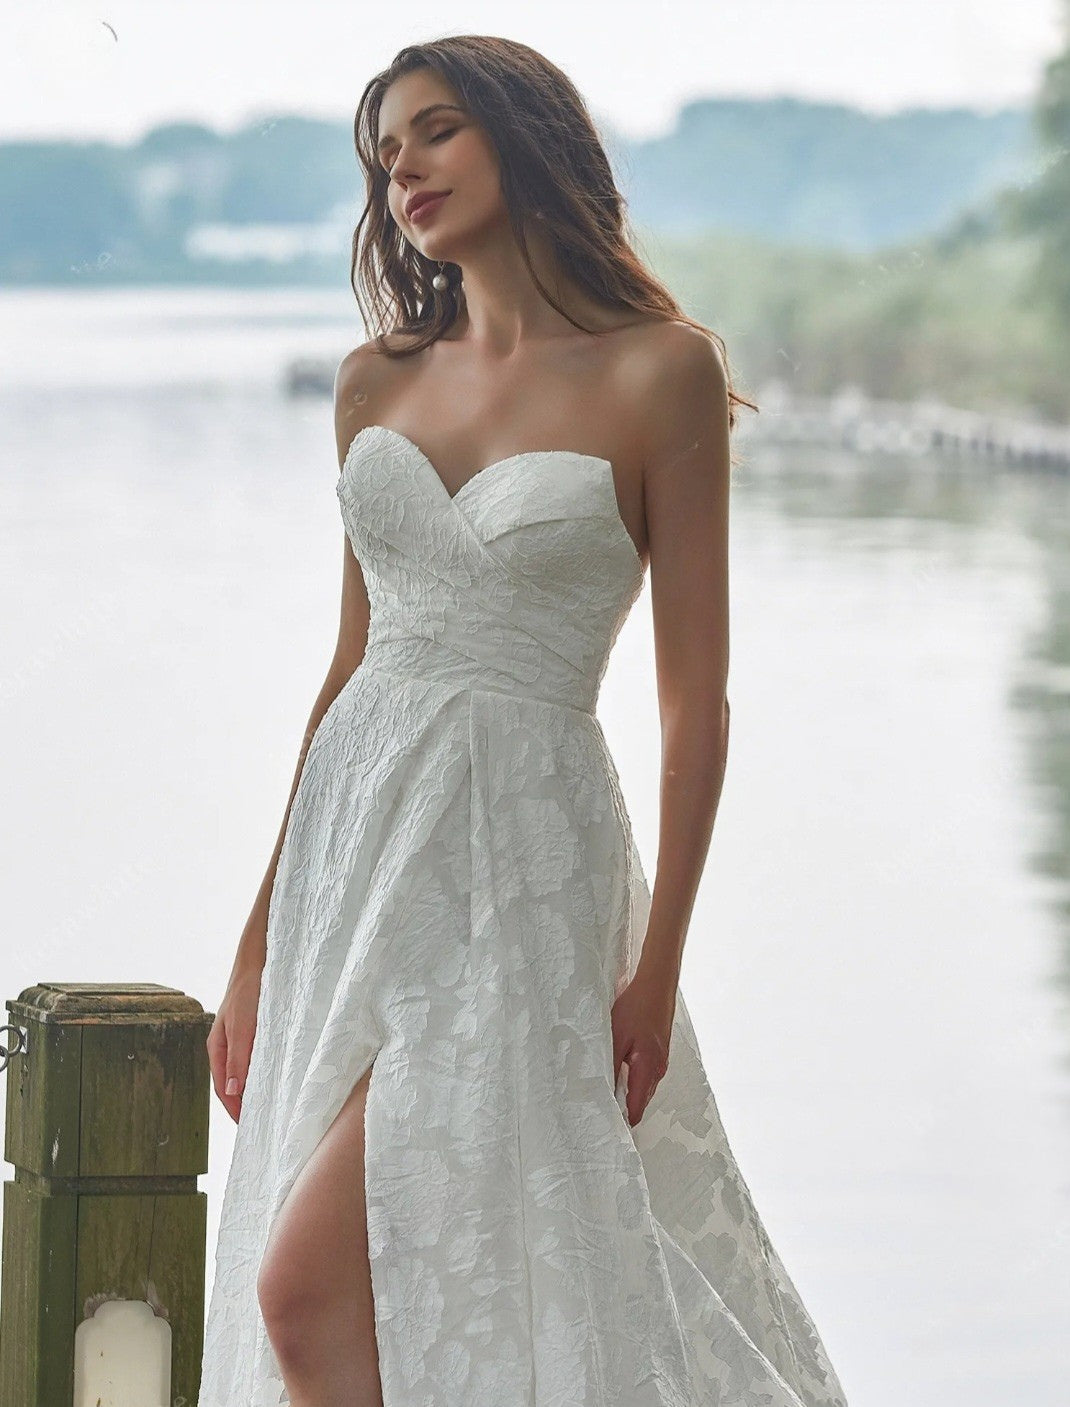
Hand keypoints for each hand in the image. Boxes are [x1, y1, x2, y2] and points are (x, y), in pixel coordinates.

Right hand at [206, 965, 262, 1123]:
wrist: (258, 960)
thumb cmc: (248, 991)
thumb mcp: (244, 1026)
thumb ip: (239, 1057)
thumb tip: (233, 1091)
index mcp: (217, 1048)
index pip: (224, 1089)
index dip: (235, 1110)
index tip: (249, 1128)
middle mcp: (226, 1046)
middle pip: (233, 1084)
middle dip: (243, 1105)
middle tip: (262, 1124)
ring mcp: (240, 1039)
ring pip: (245, 1072)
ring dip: (254, 1090)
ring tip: (270, 1107)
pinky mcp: (254, 1031)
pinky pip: (256, 1059)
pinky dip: (263, 1073)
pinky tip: (276, 1078)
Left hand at [611, 964, 676, 1126]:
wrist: (656, 985)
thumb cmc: (636, 1009)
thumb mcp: (616, 1038)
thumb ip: (610, 1067)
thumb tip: (603, 1092)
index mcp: (648, 1070)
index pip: (636, 1109)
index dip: (622, 1121)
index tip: (607, 1130)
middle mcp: (658, 1070)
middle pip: (640, 1101)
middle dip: (623, 1109)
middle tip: (601, 1113)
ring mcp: (661, 1061)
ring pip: (643, 1087)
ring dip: (628, 1093)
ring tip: (607, 1096)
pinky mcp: (659, 1051)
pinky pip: (646, 1075)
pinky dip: (633, 1080)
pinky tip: (619, 1073)